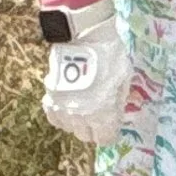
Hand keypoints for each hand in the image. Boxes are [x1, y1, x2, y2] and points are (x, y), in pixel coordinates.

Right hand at [41, 0, 130, 146]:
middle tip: (100, 115)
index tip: (112, 125)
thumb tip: (117, 112)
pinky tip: (68, 104)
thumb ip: (120, 98)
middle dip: (95, 129)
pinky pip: (55, 118)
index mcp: (103, 113)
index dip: (110, 133)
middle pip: (86, 136)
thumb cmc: (110, 55)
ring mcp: (63, 109)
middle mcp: (82, 117)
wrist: (84, 37)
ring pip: (71, 129)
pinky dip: (62, 115)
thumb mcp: (124, 76)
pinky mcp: (50, 99)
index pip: (105, 138)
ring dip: (79, 122)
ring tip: (84, 106)